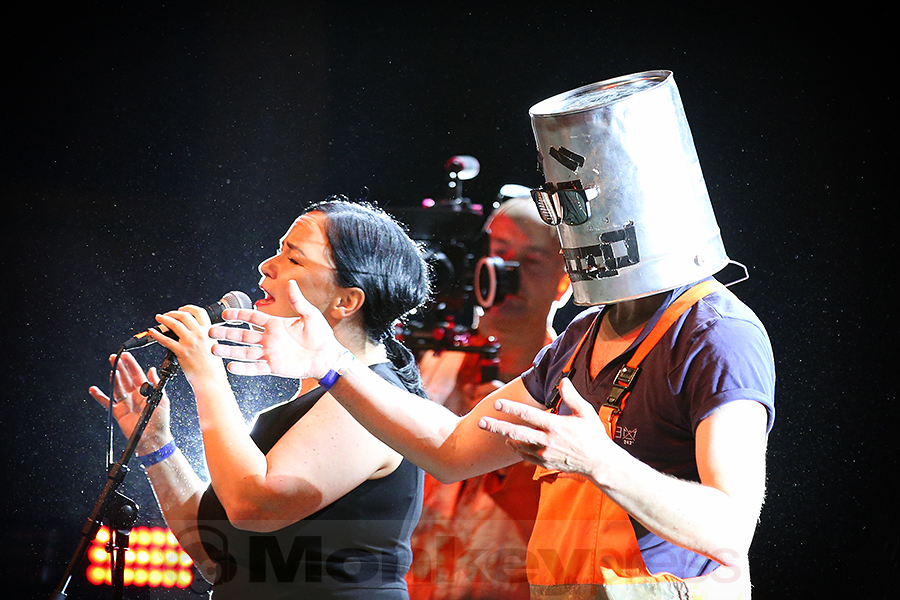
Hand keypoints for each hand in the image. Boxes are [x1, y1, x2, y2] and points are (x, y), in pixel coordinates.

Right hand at [89, 352, 172, 453]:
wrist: (152, 440)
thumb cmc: (160, 421)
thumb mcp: (162, 401)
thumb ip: (155, 385)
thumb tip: (152, 370)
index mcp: (146, 391)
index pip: (137, 374)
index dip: (131, 365)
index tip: (126, 355)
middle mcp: (135, 396)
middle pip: (125, 378)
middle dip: (120, 368)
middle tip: (114, 357)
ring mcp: (126, 403)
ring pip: (117, 388)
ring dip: (113, 379)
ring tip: (110, 370)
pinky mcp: (118, 412)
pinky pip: (107, 402)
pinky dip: (100, 396)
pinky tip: (94, 389)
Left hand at [148, 305, 224, 383]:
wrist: (211, 380)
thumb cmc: (213, 367)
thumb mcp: (214, 346)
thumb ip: (206, 337)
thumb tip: (195, 332)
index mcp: (209, 332)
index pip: (199, 312)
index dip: (189, 308)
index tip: (183, 309)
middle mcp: (200, 334)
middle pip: (184, 315)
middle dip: (172, 312)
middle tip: (167, 314)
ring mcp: (190, 342)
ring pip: (174, 324)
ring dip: (164, 319)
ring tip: (158, 318)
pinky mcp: (181, 351)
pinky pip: (166, 340)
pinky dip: (157, 334)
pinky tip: (152, 332)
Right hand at [209, 280, 344, 378]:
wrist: (327, 356)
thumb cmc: (321, 335)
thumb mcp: (310, 315)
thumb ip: (298, 301)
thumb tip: (292, 283)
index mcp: (275, 324)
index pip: (252, 317)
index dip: (238, 315)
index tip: (224, 313)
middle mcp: (269, 339)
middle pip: (242, 335)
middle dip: (226, 333)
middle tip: (210, 332)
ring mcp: (270, 353)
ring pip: (244, 352)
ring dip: (229, 351)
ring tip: (214, 349)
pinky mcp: (273, 367)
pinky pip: (255, 368)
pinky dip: (244, 368)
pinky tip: (231, 367)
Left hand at [476, 378, 613, 478]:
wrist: (599, 462)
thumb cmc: (593, 435)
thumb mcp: (586, 412)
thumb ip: (572, 396)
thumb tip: (563, 380)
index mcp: (556, 426)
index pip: (528, 415)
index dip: (511, 408)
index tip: (497, 403)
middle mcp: (547, 441)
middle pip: (516, 433)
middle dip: (497, 427)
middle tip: (481, 422)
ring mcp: (545, 454)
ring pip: (519, 445)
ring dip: (505, 437)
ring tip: (493, 429)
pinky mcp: (545, 463)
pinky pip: (525, 456)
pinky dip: (516, 448)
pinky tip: (510, 442)